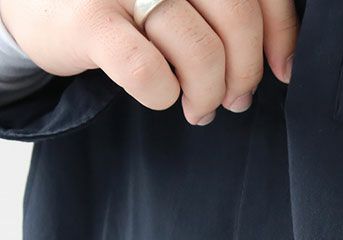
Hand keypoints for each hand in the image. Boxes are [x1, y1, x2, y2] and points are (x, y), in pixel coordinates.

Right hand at [0, 0, 297, 123]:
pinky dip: (163, 95)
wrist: (43, 3)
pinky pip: (147, 71)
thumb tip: (282, 64)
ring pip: (200, 50)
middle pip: (238, 19)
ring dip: (207, 94)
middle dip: (245, 73)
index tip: (281, 71)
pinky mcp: (89, 19)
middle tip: (234, 100)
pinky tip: (160, 95)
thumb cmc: (129, 6)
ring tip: (198, 108)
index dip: (280, 34)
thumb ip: (230, 14)